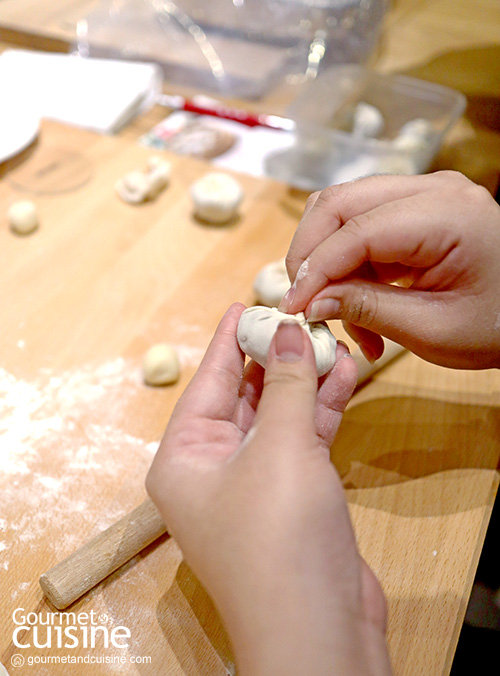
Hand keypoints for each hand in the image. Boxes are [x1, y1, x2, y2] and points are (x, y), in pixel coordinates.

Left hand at [146, 303, 390, 675]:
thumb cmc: (278, 532)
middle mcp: (212, 469)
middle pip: (243, 397)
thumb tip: (286, 327)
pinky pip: (301, 440)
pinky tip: (344, 376)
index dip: (229, 340)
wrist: (319, 628)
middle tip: (298, 315)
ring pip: (277, 416)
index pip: (208, 383)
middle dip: (273, 357)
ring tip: (329, 339)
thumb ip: (284, 382)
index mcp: (184, 458)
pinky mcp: (292, 497)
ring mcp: (254, 484)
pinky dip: (321, 410)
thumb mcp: (279, 446)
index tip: (247, 302)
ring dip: (304, 380)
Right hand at [279, 171, 499, 368]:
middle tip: (305, 303)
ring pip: (343, 210)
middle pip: (339, 203)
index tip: (293, 309)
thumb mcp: (433, 329)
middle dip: (310, 255)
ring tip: (335, 310)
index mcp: (447, 214)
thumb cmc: (499, 326)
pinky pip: (361, 226)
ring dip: (325, 259)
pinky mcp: (415, 209)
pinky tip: (354, 301)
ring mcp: (424, 193)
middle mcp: (432, 188)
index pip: (356, 231)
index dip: (315, 270)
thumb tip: (310, 301)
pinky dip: (346, 263)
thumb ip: (367, 309)